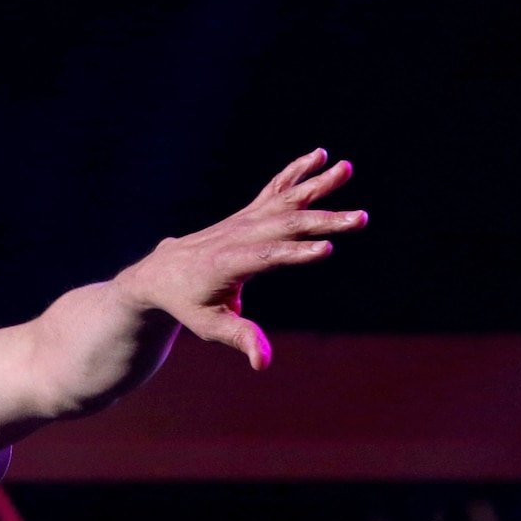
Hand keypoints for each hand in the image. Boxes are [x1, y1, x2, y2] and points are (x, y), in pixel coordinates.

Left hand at [119, 149, 366, 369]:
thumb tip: (262, 364)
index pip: (265, 257)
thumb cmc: (188, 304)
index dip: (294, 254)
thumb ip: (240, 339)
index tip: (326, 249)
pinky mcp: (248, 213)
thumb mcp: (210, 326)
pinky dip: (297, 171)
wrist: (161, 272)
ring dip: (317, 186)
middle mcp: (236, 236)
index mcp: (227, 264)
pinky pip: (275, 189)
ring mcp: (242, 221)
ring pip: (284, 200)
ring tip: (347, 168)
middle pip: (284, 226)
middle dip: (323, 222)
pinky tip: (321, 155)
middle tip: (360, 218)